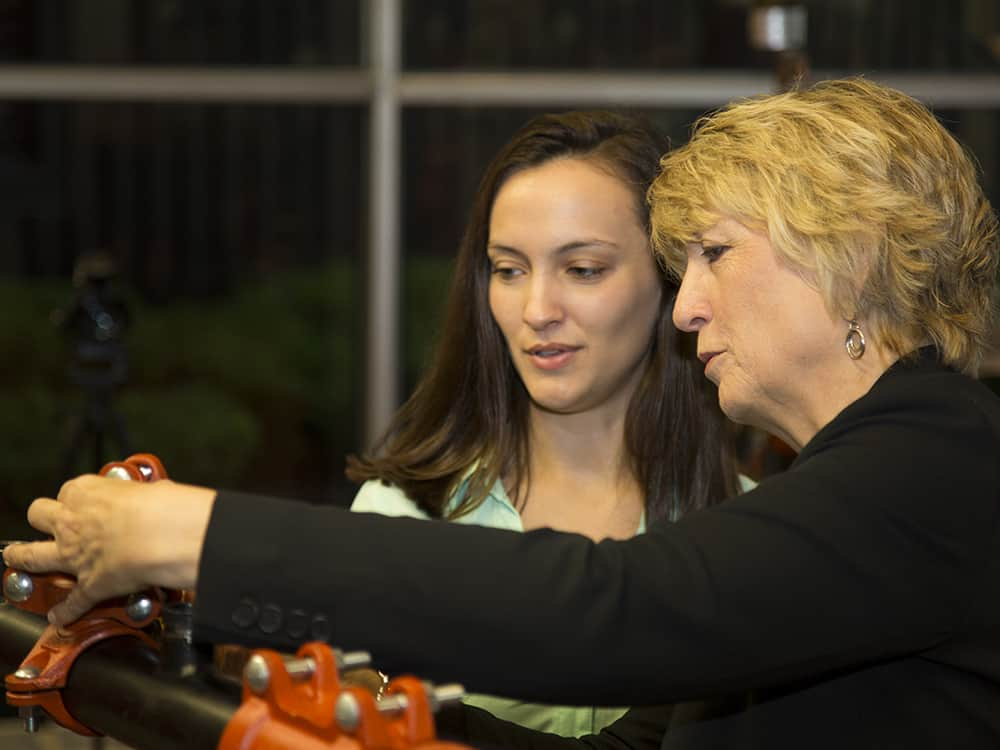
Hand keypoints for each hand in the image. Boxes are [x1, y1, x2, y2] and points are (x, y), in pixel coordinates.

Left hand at [2, 474, 215, 625]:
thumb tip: (157, 495)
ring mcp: (74, 555)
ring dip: (22, 558)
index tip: (85, 501)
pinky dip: (65, 611)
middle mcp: (72, 522)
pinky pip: (71, 602)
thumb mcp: (154, 489)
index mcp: (88, 492)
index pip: (71, 491)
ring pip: (32, 555)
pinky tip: (60, 616)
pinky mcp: (88, 585)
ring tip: (16, 557)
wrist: (165, 538)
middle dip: (42, 518)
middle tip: (47, 522)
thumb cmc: (163, 509)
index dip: (77, 498)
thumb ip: (145, 494)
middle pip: (39, 514)